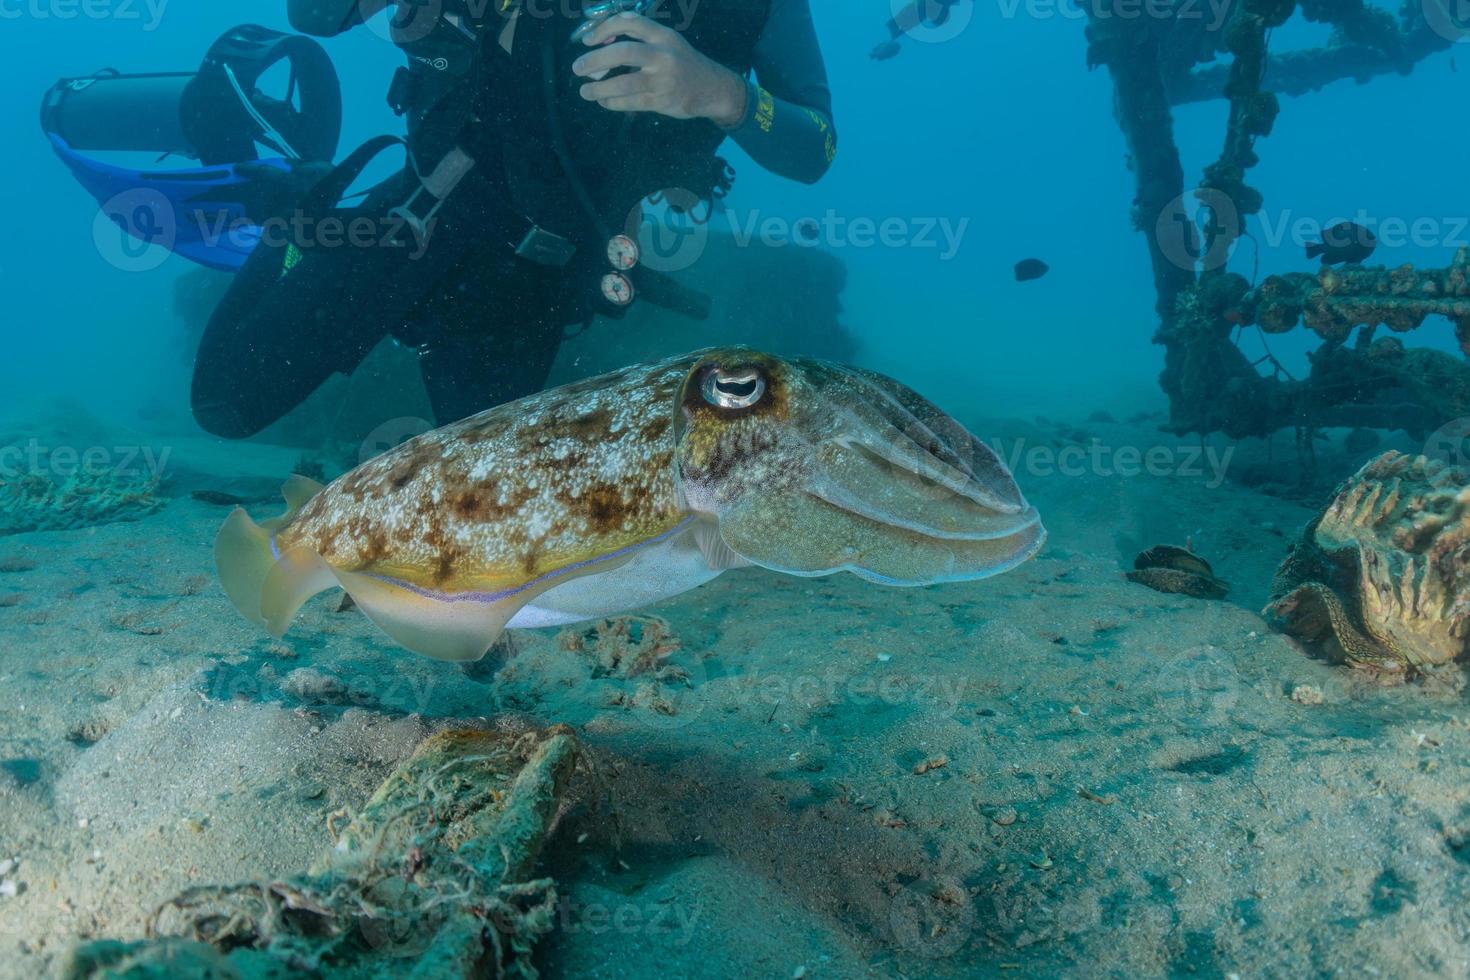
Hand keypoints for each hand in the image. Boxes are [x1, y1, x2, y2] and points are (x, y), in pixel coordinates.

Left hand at [572, 13, 747, 127]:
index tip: (588, 40)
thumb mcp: (666, 42)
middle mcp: (663, 55)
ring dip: (599, 88)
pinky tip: (603, 101)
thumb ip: (638, 39)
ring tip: (585, 91)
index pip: (629, 23)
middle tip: (578, 68)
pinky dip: (612, 102)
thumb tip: (599, 45)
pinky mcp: (661, 101)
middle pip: (624, 52)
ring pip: (624, 83)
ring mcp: (663, 80)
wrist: (712, 88)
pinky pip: (630, 102)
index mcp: (662, 35)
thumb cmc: (681, 63)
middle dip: (595, 59)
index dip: (604, 29)